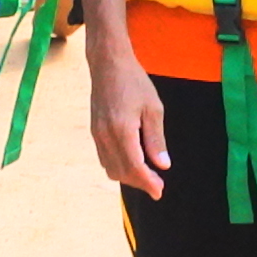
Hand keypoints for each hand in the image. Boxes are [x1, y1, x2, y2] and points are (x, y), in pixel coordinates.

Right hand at [88, 29, 169, 194]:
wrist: (108, 65)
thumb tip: (162, 165)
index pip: (135, 167)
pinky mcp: (94, 131)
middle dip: (139, 182)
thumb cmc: (135, 83)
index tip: (159, 191)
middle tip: (157, 185)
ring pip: (110, 168)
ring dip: (128, 176)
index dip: (148, 182)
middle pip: (122, 172)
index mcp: (122, 130)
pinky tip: (131, 162)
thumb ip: (156, 139)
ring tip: (146, 176)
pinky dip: (118, 166)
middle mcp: (106, 136)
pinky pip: (104, 158)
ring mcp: (97, 134)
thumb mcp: (153, 109)